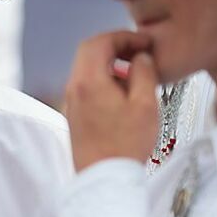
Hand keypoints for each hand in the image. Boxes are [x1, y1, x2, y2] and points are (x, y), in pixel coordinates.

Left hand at [64, 30, 157, 170]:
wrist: (105, 179)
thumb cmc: (126, 145)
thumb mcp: (145, 105)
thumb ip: (144, 73)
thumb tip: (140, 57)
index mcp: (89, 81)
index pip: (100, 42)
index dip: (123, 37)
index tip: (144, 41)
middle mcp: (74, 88)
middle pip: (89, 52)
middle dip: (115, 46)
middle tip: (138, 51)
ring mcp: (71, 102)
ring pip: (86, 69)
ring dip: (109, 63)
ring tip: (135, 74)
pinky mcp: (74, 116)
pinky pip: (86, 86)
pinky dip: (103, 79)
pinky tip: (123, 94)